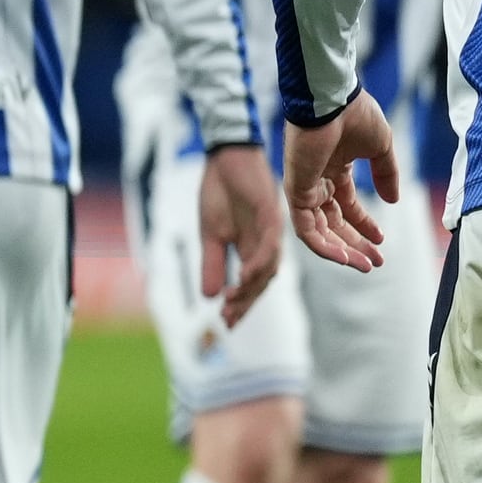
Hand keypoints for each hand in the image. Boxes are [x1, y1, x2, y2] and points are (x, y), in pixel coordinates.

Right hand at [200, 143, 286, 318]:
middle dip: (245, 302)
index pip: (250, 284)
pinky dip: (259, 262)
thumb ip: (213, 264)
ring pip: (268, 266)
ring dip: (251, 286)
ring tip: (233, 302)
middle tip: (229, 318)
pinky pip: (269, 244)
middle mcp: (267, 244)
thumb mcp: (210, 234)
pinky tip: (246, 275)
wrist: (226, 158)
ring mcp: (272, 231)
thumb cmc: (219, 192)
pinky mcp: (272, 215)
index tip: (225, 324)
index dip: (240, 305)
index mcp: (252, 249)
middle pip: (262, 281)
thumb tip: (209, 297)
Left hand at [282, 97, 392, 275]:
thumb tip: (393, 201)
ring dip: (341, 250)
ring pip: (319, 230)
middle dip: (355, 243)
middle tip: (375, 262)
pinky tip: (344, 257)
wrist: (332, 100)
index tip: (382, 241)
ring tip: (363, 265)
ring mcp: (304, 187)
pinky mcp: (295, 191)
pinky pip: (305, 228)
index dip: (364, 225)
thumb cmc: (355, 114)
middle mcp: (318, 180)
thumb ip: (387, 174)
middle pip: (333, 222)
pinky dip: (323, 245)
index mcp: (335, 169)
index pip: (347, 206)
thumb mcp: (381, 147)